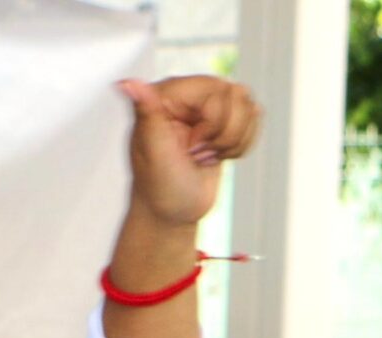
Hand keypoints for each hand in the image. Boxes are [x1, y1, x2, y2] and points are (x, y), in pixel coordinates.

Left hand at [120, 75, 261, 230]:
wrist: (173, 211)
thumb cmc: (159, 185)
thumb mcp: (154, 150)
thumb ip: (146, 112)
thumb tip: (127, 83)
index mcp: (168, 92)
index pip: (216, 89)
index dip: (211, 122)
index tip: (188, 146)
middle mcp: (189, 93)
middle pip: (237, 96)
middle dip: (222, 135)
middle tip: (196, 152)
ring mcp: (209, 106)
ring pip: (248, 107)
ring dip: (232, 142)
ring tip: (204, 155)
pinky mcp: (224, 120)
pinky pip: (253, 120)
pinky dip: (240, 147)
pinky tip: (216, 156)